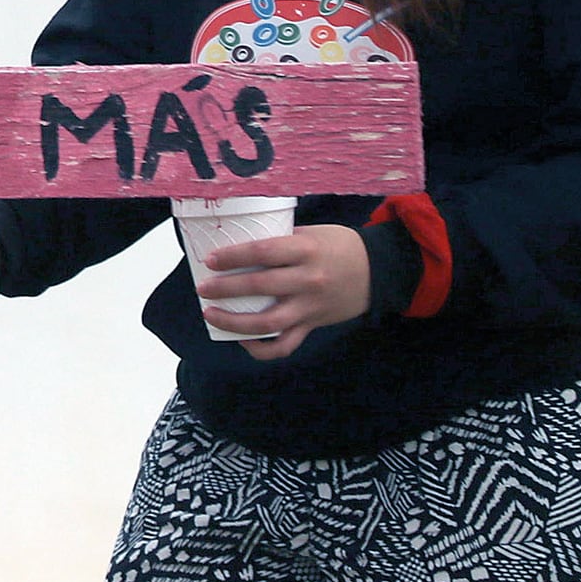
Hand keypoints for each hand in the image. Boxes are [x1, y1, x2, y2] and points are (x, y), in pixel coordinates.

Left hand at [196, 223, 369, 359]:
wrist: (378, 271)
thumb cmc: (339, 246)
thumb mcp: (311, 233)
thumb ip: (280, 240)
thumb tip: (239, 244)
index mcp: (305, 250)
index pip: (262, 253)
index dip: (232, 257)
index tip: (210, 260)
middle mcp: (308, 280)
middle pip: (259, 287)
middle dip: (224, 288)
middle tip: (202, 288)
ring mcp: (310, 307)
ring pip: (268, 323)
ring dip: (234, 322)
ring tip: (210, 314)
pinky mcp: (313, 325)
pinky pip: (285, 345)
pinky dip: (262, 348)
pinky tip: (242, 340)